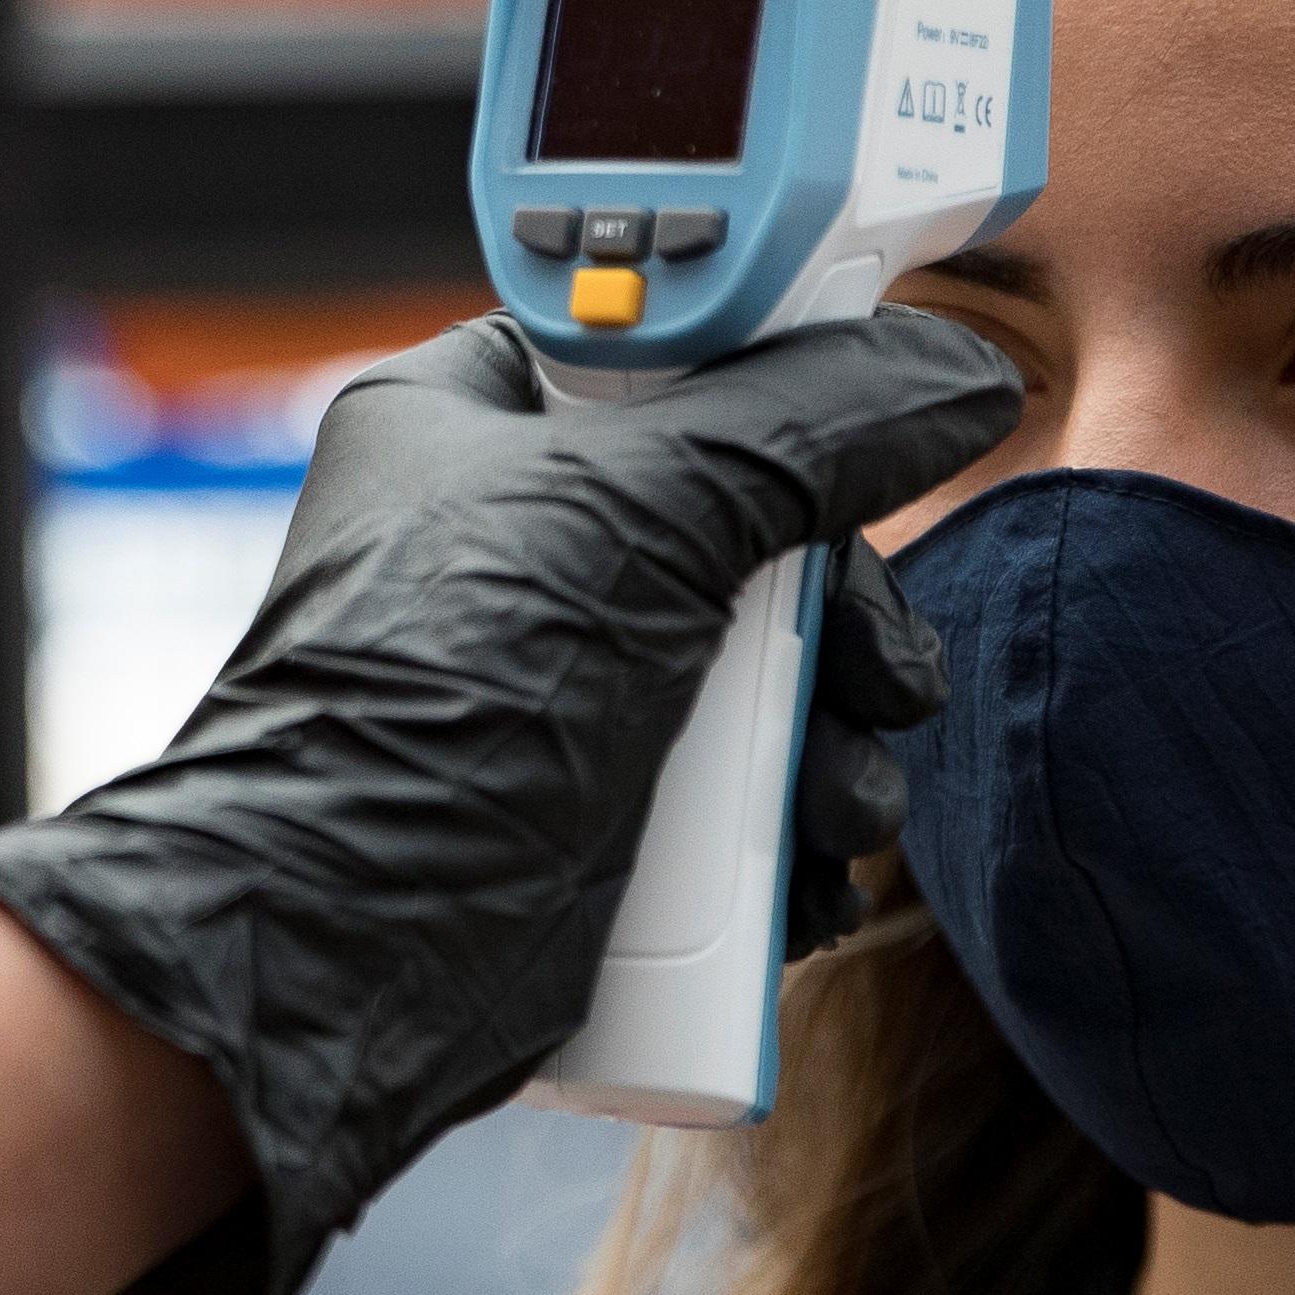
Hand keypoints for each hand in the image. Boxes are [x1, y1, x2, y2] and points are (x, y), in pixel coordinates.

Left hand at [0, 309, 1026, 1294]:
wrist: (344, 956)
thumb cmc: (432, 706)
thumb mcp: (642, 517)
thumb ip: (807, 425)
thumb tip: (950, 372)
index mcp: (475, 421)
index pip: (655, 338)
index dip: (773, 364)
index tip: (877, 398)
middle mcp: (519, 541)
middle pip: (752, 516)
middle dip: (835, 611)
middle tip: (870, 667)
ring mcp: (560, 682)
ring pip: (769, 665)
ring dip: (835, 739)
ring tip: (830, 804)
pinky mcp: (594, 806)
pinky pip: (742, 786)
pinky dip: (791, 829)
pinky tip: (801, 872)